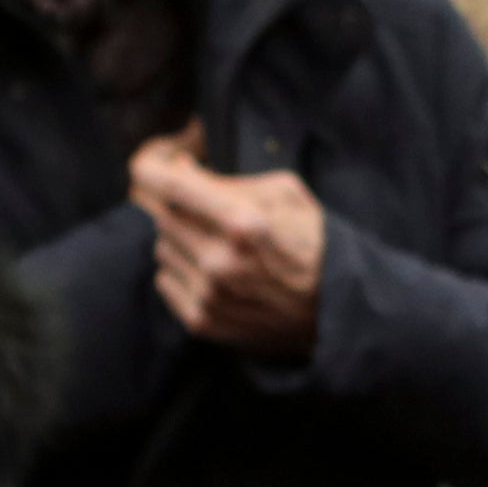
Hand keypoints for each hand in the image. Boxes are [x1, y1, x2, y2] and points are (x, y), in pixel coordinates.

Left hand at [135, 140, 329, 354]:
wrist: (338, 310)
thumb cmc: (314, 242)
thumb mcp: (284, 193)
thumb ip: (227, 178)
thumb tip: (177, 168)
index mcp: (242, 220)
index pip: (163, 184)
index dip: (149, 167)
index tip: (153, 165)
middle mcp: (219, 259)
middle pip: (162, 215)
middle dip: (180, 206)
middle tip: (208, 211)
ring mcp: (208, 294)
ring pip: (161, 248)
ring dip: (181, 240)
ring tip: (218, 246)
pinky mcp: (202, 321)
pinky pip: (164, 281)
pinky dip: (181, 271)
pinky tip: (214, 273)